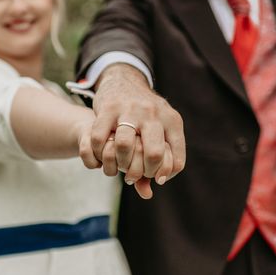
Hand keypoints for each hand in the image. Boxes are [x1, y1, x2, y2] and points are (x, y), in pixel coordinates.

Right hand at [85, 64, 184, 183]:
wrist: (124, 81)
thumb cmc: (144, 116)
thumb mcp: (157, 131)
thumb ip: (155, 162)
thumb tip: (147, 193)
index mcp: (172, 121)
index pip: (176, 160)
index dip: (164, 174)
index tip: (154, 176)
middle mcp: (154, 113)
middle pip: (154, 154)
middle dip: (144, 172)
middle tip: (134, 173)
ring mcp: (130, 109)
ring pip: (124, 146)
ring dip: (120, 163)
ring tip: (118, 165)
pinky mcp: (108, 108)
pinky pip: (100, 137)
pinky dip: (99, 152)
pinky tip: (102, 154)